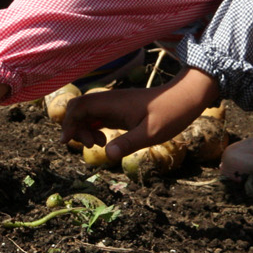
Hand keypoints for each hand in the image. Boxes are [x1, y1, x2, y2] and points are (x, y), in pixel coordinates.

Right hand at [61, 67, 220, 161]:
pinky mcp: (120, 110)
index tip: (66, 141)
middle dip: (74, 127)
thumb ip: (128, 143)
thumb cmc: (170, 113)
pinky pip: (97, 116)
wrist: (186, 98)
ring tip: (98, 144)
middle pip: (79, 108)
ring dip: (84, 128)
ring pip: (87, 113)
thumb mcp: (150, 133)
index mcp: (113, 103)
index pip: (79, 107)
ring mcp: (115, 105)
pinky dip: (93, 128)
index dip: (68, 122)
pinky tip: (104, 140)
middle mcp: (110, 101)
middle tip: (88, 145)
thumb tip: (106, 154)